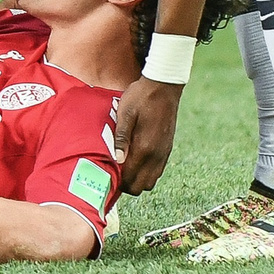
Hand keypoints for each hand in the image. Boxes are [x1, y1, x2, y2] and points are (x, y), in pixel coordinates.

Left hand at [114, 77, 183, 195]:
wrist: (163, 87)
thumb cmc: (140, 98)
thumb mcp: (126, 113)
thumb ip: (121, 138)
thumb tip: (117, 160)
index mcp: (145, 148)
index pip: (131, 180)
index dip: (118, 182)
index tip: (106, 175)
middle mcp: (156, 155)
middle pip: (141, 187)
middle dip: (126, 184)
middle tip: (113, 171)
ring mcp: (164, 153)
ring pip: (151, 181)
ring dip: (137, 179)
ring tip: (123, 166)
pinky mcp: (167, 149)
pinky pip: (157, 171)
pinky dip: (146, 172)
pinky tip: (135, 159)